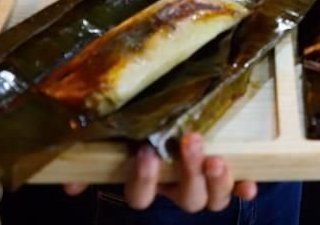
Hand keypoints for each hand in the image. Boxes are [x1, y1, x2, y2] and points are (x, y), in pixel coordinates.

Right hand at [63, 133, 257, 211]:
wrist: (175, 120)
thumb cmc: (139, 129)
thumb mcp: (113, 142)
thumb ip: (91, 160)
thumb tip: (70, 184)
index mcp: (149, 183)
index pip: (140, 197)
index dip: (144, 180)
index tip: (145, 151)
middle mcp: (177, 188)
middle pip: (186, 199)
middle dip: (188, 173)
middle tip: (190, 141)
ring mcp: (204, 185)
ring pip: (212, 199)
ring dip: (217, 181)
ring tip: (217, 158)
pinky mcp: (228, 175)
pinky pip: (240, 188)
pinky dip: (245, 187)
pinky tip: (250, 183)